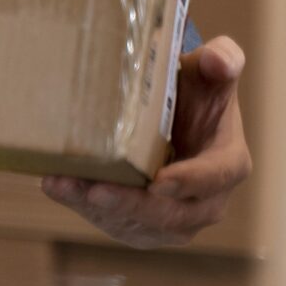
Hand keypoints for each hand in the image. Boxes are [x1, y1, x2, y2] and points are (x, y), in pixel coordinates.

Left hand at [43, 36, 251, 248]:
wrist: (171, 113)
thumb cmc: (193, 90)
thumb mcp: (208, 70)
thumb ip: (223, 60)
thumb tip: (219, 62)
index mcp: (228, 162)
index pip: (215, 178)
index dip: (190, 182)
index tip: (159, 183)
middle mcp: (206, 200)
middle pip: (173, 214)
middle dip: (133, 205)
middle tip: (97, 192)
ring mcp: (175, 218)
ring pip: (139, 225)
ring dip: (99, 210)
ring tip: (63, 185)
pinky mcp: (143, 224)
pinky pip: (116, 224)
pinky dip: (83, 207)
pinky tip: (57, 186)